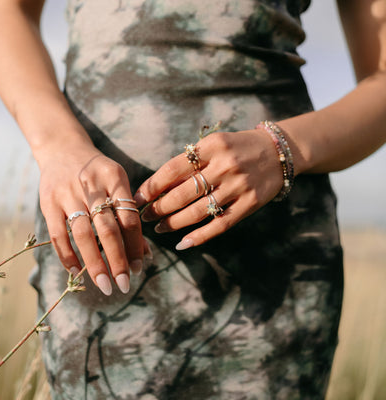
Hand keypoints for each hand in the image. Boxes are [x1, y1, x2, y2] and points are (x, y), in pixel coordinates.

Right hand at [38, 139, 144, 294]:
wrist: (62, 149)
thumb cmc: (98, 173)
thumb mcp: (118, 184)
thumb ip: (129, 215)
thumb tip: (145, 254)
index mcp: (115, 178)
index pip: (129, 218)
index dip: (135, 245)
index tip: (139, 268)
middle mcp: (92, 185)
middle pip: (108, 229)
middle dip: (118, 260)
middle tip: (124, 285)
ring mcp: (67, 194)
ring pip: (83, 235)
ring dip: (95, 264)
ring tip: (105, 285)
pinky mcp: (48, 203)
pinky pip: (58, 235)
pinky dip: (68, 256)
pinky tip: (78, 273)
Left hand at [135, 129, 283, 249]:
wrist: (278, 151)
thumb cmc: (237, 148)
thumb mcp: (214, 144)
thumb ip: (190, 162)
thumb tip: (157, 187)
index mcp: (211, 146)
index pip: (172, 169)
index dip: (152, 186)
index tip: (137, 198)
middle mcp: (225, 165)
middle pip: (183, 193)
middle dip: (158, 208)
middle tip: (143, 217)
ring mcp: (239, 186)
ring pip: (198, 211)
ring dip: (174, 223)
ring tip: (158, 228)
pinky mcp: (250, 204)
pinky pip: (221, 225)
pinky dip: (200, 237)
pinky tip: (182, 243)